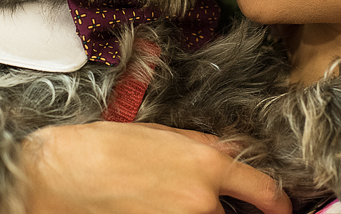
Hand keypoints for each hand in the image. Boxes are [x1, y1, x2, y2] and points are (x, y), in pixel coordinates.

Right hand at [21, 121, 291, 213]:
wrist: (59, 175)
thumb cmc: (101, 149)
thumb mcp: (159, 134)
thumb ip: (201, 146)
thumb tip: (228, 154)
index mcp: (206, 165)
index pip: (264, 190)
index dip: (278, 204)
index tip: (281, 209)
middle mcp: (201, 200)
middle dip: (221, 210)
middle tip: (198, 201)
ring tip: (160, 200)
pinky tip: (150, 208)